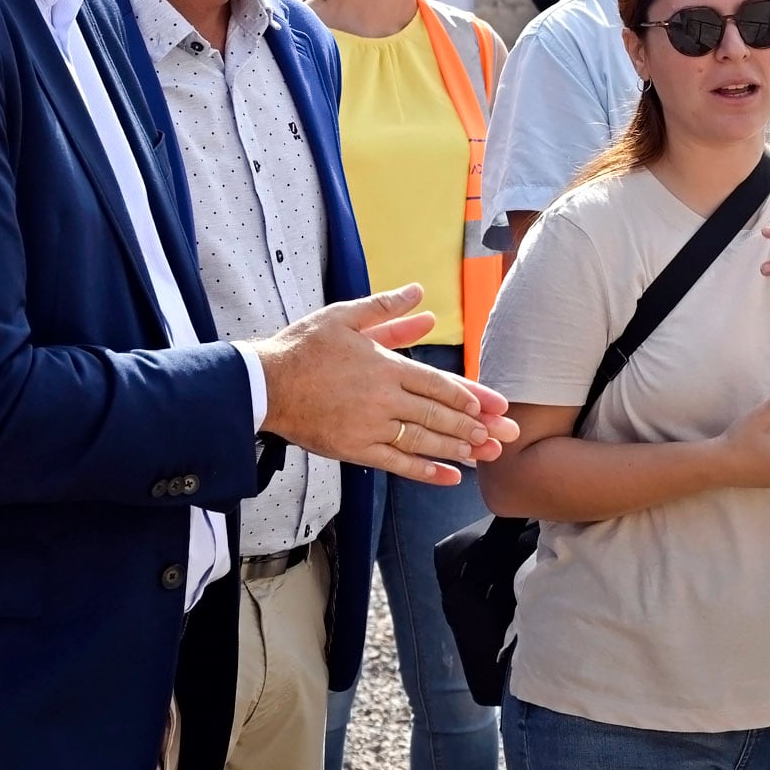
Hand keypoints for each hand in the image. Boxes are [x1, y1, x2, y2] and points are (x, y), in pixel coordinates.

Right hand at [253, 285, 519, 485]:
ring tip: (486, 455)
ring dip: (458, 449)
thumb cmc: (303, 348)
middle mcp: (383, 399)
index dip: (470, 396)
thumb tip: (420, 293)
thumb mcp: (345, 317)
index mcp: (385, 366)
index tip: (495, 406)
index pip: (438, 384)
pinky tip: (450, 476)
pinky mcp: (354, 449)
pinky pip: (396, 463)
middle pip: (439, 415)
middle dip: (477, 426)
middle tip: (506, 436)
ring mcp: (369, 427)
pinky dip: (426, 471)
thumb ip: (387, 309)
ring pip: (423, 441)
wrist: (263, 384)